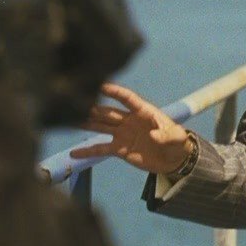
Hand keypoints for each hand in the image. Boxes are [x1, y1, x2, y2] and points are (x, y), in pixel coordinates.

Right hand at [71, 83, 195, 173]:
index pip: (128, 99)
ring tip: (68, 120)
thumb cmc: (177, 143)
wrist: (174, 160)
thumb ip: (166, 135)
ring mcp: (122, 134)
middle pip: (108, 112)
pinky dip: (88, 151)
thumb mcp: (177, 138)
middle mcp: (129, 120)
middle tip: (76, 103)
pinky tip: (74, 153)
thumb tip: (154, 135)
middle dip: (93, 108)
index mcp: (144, 112)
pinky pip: (101, 149)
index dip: (116, 92)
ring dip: (86, 123)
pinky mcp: (119, 149)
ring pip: (100, 126)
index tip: (101, 85)